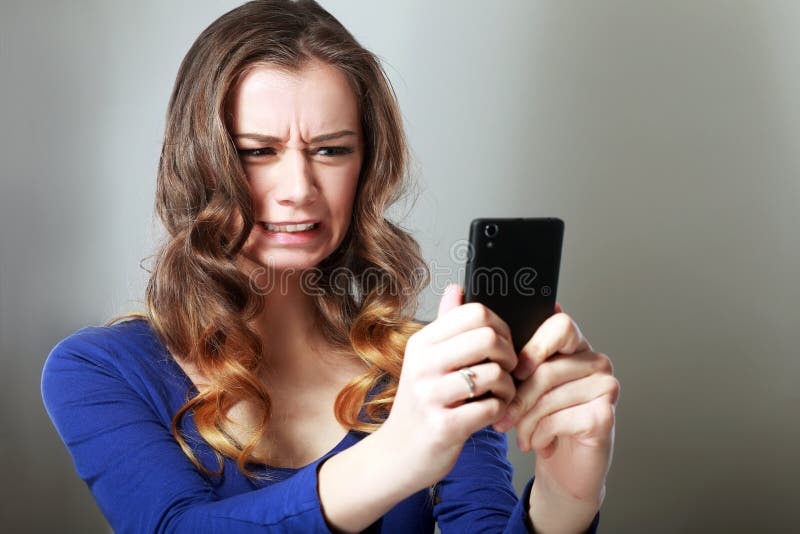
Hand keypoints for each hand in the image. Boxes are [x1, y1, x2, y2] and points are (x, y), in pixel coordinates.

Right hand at [380, 284, 517, 489]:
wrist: (397, 454)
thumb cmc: (421, 404)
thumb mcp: (425, 360)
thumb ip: (445, 325)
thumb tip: (457, 288)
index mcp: (421, 343)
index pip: (473, 312)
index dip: (500, 326)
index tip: (501, 344)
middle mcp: (422, 365)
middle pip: (488, 337)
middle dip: (510, 354)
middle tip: (507, 370)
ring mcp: (430, 396)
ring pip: (494, 373)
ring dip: (509, 387)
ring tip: (501, 395)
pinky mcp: (443, 426)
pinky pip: (491, 407)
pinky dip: (501, 410)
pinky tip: (493, 412)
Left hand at [493, 303, 618, 504]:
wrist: (561, 463)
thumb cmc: (534, 417)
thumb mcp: (514, 383)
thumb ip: (493, 346)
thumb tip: (457, 295)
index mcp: (571, 344)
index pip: (560, 323)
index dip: (535, 346)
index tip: (514, 371)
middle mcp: (593, 359)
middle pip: (549, 367)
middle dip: (518, 398)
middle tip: (501, 418)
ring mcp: (604, 385)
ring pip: (552, 395)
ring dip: (525, 421)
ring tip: (515, 433)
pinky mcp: (605, 414)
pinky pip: (563, 418)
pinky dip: (540, 435)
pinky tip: (536, 443)